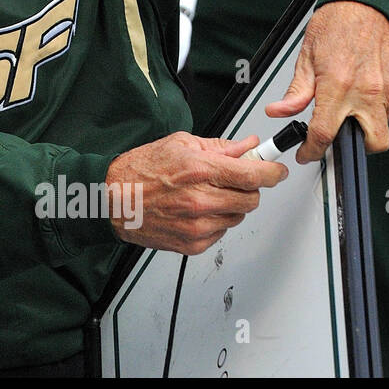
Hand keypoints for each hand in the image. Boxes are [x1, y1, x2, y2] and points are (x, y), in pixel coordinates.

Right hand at [106, 132, 286, 254]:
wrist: (111, 200)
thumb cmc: (138, 171)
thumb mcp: (179, 144)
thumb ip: (219, 147)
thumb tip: (247, 147)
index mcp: (199, 170)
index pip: (255, 175)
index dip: (273, 172)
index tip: (277, 171)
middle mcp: (200, 200)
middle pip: (252, 199)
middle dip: (248, 188)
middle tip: (233, 180)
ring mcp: (197, 225)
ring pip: (238, 217)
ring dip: (230, 205)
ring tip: (205, 195)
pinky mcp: (192, 244)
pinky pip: (221, 232)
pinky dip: (214, 221)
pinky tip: (194, 211)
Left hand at [266, 1, 388, 162]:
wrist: (364, 3)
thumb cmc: (335, 25)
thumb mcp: (305, 58)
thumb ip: (295, 91)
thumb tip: (280, 111)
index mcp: (339, 85)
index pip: (325, 133)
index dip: (312, 150)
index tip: (307, 153)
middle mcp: (367, 91)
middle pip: (371, 145)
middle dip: (351, 150)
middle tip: (332, 141)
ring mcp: (387, 89)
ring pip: (381, 128)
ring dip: (361, 128)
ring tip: (343, 111)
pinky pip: (386, 110)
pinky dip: (371, 111)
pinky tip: (357, 96)